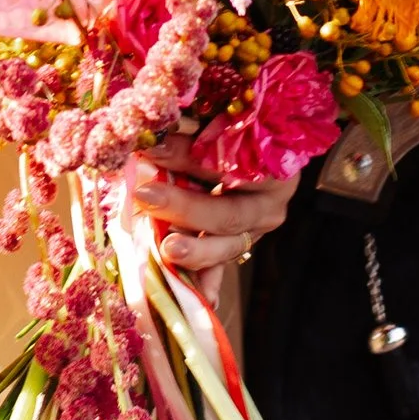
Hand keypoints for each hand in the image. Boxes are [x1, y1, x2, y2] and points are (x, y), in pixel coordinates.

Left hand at [128, 132, 298, 276]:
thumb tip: (151, 144)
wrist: (258, 148)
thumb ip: (190, 133)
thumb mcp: (216, 122)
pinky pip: (222, 266)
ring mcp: (255, 229)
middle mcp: (270, 202)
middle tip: (147, 197)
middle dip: (185, 207)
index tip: (151, 150)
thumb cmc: (234, 127)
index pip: (229, 162)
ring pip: (226, 246)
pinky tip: (200, 297)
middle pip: (228, 213)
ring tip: (168, 249)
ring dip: (195, 250)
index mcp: (272, 163)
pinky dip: (208, 281)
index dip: (190, 156)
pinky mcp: (238, 244)